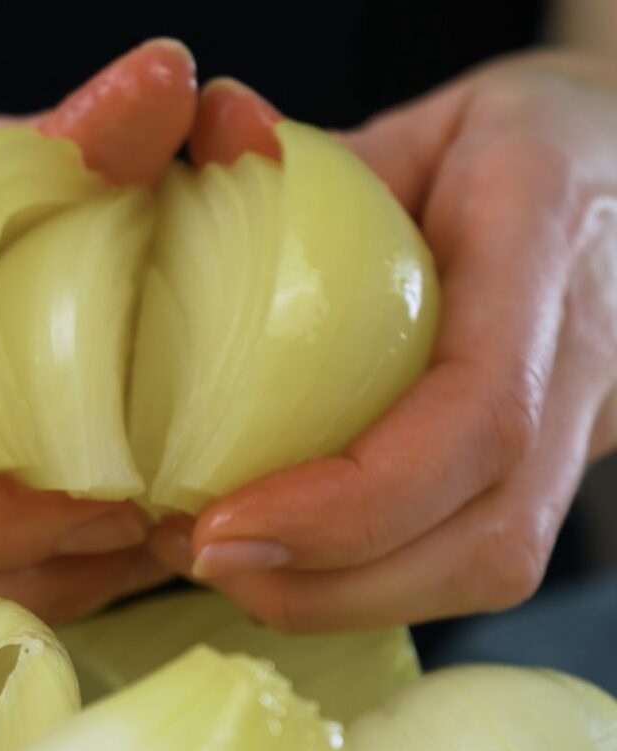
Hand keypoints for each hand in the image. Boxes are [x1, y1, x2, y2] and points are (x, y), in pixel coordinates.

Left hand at [151, 52, 616, 630]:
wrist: (615, 173)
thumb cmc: (506, 142)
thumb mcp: (418, 125)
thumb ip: (318, 159)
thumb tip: (210, 145)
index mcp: (549, 244)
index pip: (476, 415)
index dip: (349, 504)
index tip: (223, 528)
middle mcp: (591, 359)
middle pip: (488, 538)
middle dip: (329, 585)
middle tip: (203, 560)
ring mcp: (586, 427)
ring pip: (489, 568)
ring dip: (342, 598)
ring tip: (231, 568)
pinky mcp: (554, 467)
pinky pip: (470, 555)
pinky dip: (369, 581)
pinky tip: (287, 556)